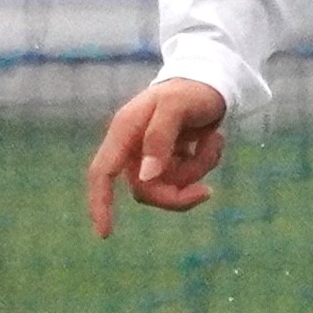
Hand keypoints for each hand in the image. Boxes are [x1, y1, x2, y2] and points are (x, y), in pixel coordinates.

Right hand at [85, 78, 230, 237]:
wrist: (212, 78)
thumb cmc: (190, 89)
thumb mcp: (176, 107)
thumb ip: (159, 139)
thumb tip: (147, 177)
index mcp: (125, 132)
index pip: (101, 173)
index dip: (100, 203)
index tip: (105, 234)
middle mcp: (135, 147)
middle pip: (147, 190)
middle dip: (178, 194)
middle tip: (209, 192)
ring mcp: (153, 155)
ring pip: (171, 185)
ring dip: (198, 168)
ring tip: (213, 139)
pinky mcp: (173, 158)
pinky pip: (188, 177)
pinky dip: (205, 160)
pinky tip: (212, 138)